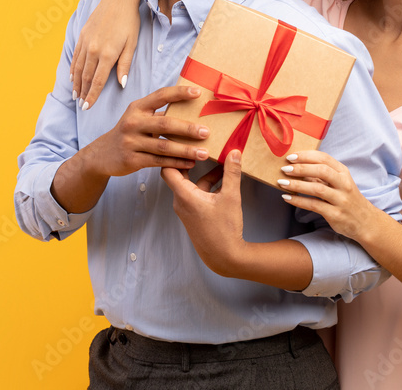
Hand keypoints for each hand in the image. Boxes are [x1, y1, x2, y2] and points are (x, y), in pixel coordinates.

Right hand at [70, 0, 140, 109]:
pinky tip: (72, 77)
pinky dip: (73, 69)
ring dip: (76, 84)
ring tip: (75, 96)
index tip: (87, 107)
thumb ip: (125, 65)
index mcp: (108, 54)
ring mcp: (85, 43)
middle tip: (81, 105)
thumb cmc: (129, 22)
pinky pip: (75, 57)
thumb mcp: (132, 44)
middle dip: (83, 93)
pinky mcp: (82, 36)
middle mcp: (93, 50)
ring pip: (78, 68)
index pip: (97, 81)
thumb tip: (121, 84)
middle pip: (85, 77)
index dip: (92, 96)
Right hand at [88, 85, 209, 177]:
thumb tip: (192, 109)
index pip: (161, 95)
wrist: (102, 154)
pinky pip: (159, 162)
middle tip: (206, 132)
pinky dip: (176, 163)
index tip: (198, 92)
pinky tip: (190, 164)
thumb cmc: (129, 133)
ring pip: (164, 147)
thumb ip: (160, 114)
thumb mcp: (139, 118)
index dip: (180, 93)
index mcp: (138, 108)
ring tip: (204, 153)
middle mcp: (133, 122)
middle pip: (165, 124)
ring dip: (186, 150)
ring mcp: (131, 142)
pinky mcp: (132, 160)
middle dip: (188, 128)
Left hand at [162, 150, 244, 277]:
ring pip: (191, 184)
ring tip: (221, 162)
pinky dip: (207, 185)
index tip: (184, 143)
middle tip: (200, 146)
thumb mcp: (231, 197)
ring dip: (204, 173)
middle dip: (190, 160)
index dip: (174, 155)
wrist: (224, 257)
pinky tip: (224, 181)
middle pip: (179, 174)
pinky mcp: (193, 215)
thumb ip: (232, 173)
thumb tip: (234, 152)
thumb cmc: (224, 229)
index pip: (168, 169)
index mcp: (185, 195)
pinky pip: (196, 194)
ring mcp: (186, 209)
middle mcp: (181, 201)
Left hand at [279, 151, 377, 241]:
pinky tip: (287, 198)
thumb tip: (298, 167)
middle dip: (301, 168)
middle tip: (284, 168)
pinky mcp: (335, 214)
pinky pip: (314, 205)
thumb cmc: (348, 199)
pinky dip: (299, 201)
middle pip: (321, 170)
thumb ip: (322, 175)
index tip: (291, 156)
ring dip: (297, 184)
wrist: (365, 222)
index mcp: (343, 172)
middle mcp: (344, 184)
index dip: (306, 156)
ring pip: (317, 188)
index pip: (324, 158)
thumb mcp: (339, 183)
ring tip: (281, 182)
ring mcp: (341, 199)